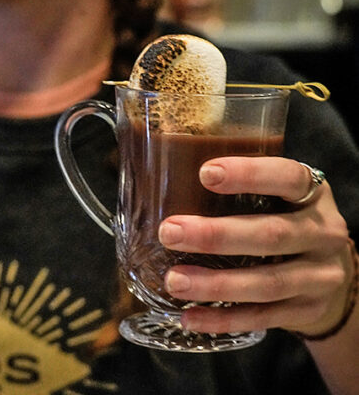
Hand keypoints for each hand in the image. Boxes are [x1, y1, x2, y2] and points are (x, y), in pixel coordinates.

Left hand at [158, 157, 351, 335]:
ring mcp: (319, 276)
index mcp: (313, 192)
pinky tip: (190, 315)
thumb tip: (162, 175)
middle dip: (216, 235)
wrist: (331, 269)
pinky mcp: (307, 311)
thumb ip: (240, 185)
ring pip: (267, 283)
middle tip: (169, 232)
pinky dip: (224, 319)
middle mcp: (323, 233)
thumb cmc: (285, 217)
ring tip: (174, 280)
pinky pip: (263, 318)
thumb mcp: (278, 193)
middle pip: (271, 235)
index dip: (249, 174)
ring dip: (216, 284)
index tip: (205, 174)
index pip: (287, 177)